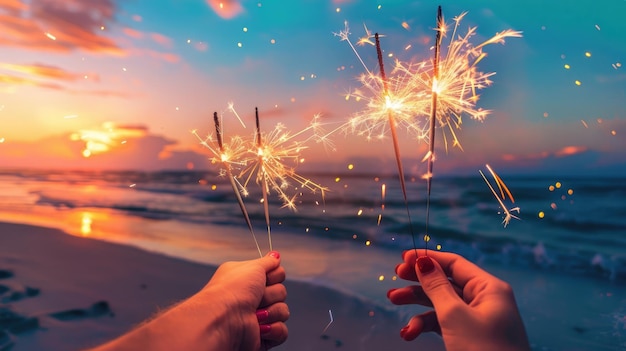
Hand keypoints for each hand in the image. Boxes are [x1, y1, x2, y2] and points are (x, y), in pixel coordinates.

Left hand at [203, 251, 288, 349]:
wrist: (223, 320)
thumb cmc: (231, 291)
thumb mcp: (252, 267)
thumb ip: (267, 262)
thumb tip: (275, 255)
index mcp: (248, 279)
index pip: (276, 274)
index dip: (274, 275)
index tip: (265, 277)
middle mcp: (251, 297)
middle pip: (281, 291)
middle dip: (271, 294)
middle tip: (256, 297)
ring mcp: (257, 317)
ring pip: (283, 310)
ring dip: (271, 311)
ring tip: (254, 314)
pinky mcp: (262, 336)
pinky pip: (281, 331)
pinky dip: (273, 329)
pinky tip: (260, 328)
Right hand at [387, 250, 529, 350]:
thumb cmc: (483, 350)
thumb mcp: (454, 315)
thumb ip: (436, 286)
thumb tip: (424, 261)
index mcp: (489, 288)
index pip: (454, 264)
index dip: (428, 258)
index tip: (402, 257)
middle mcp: (484, 300)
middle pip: (445, 282)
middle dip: (419, 281)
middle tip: (395, 276)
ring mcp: (477, 320)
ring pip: (441, 303)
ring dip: (417, 304)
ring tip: (393, 300)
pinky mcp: (469, 337)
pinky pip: (444, 323)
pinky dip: (426, 325)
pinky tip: (409, 332)